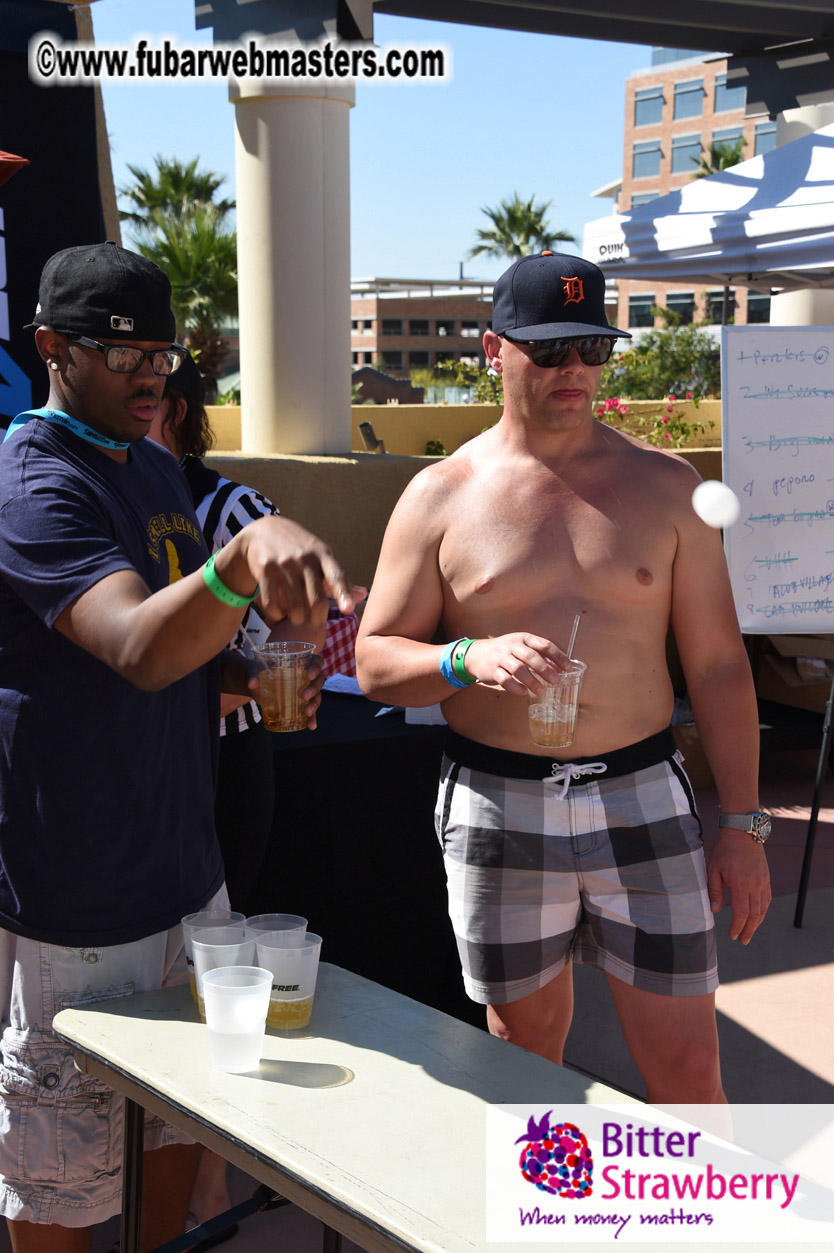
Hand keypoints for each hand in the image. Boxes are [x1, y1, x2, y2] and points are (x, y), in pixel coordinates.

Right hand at [234, 517, 354, 628]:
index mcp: (323, 554)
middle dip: (317, 619)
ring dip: (297, 619)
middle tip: (315, 624)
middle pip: (317, 600)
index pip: (337, 576)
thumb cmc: (300, 549)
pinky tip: (279, 611)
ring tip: (297, 618)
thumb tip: (363, 595)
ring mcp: (284, 563)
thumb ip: (339, 579)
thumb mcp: (321, 557)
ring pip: (295, 606)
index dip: (343, 594)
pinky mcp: (265, 570)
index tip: (348, 610)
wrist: (263, 532)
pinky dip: (277, 614)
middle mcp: (305, 558)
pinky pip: (272, 604)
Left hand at [246, 653, 325, 729]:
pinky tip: (311, 726)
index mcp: (301, 662)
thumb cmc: (260, 672)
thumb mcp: (255, 671)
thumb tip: (252, 683)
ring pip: (317, 696)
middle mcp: (307, 676)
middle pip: (319, 680)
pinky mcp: (302, 704)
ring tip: (307, 713)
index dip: (316, 667)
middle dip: (314, 689)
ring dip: (314, 704)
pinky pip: (311, 711)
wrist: (257, 685)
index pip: (316, 661)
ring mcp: (306, 690)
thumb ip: (253, 674)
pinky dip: (312, 719)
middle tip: (304, 696)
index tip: (309, 675)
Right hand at [463, 633, 569, 694]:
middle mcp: (512, 646)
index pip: (544, 644)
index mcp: (523, 638)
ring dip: (532, 681)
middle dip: (545, 669)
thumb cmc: (505, 651)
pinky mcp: (492, 670)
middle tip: (556, 680)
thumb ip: (538, 655)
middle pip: (531, 656)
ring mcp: (501, 658)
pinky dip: (515, 687)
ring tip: (541, 691)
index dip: (558, 656)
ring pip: (518, 669)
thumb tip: (558, 667)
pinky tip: (522, 692)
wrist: (476, 654)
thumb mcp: (521, 647)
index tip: (568, 667)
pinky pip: (505, 679)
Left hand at [706, 829, 770, 943]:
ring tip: (749, 933)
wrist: (743, 832)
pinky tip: (758, 917)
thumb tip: (714, 910)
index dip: (737, 926)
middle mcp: (755, 885)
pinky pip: (767, 900)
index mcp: (741, 884)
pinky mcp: (766, 878)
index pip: (741, 913)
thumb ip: (714, 890)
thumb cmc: (725, 850)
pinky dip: (763, 911)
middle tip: (743, 941)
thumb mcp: (713, 869)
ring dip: (757, 923)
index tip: (732, 936)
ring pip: (763, 909)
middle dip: (748, 930)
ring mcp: (763, 882)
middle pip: (755, 915)